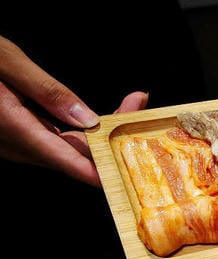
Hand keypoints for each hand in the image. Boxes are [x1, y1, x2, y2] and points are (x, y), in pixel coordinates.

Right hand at [0, 36, 146, 186]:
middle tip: (137, 108)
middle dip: (108, 138)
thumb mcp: (5, 61)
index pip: (67, 161)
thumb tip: (85, 119)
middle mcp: (11, 143)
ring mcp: (10, 143)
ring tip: (128, 106)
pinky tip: (93, 118)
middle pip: (71, 154)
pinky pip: (49, 139)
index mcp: (12, 127)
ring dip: (95, 133)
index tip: (130, 172)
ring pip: (62, 148)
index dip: (102, 171)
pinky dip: (75, 130)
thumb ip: (45, 89)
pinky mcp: (12, 136)